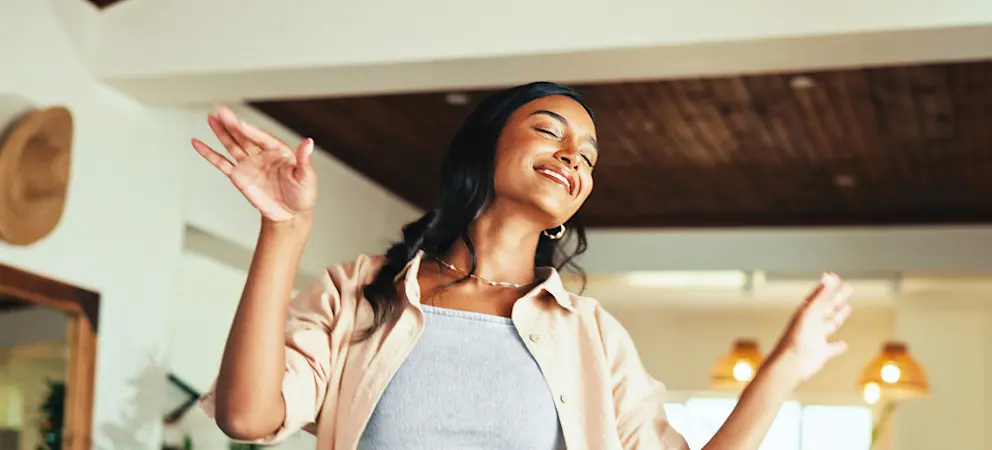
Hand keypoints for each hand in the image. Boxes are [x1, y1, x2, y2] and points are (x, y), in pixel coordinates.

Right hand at [191, 106, 316, 222]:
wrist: (291, 215)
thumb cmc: (302, 195)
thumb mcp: (307, 177)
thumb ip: (304, 159)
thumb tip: (309, 142)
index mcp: (278, 151)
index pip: (261, 137)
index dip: (250, 131)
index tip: (239, 123)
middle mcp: (262, 154)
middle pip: (244, 136)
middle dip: (232, 124)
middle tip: (220, 110)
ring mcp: (249, 164)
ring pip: (232, 144)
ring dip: (221, 131)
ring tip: (211, 117)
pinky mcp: (238, 177)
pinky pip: (221, 163)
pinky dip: (209, 154)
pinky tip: (197, 143)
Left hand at [770, 273, 852, 382]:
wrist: (791, 363)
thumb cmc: (797, 337)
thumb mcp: (809, 313)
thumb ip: (819, 295)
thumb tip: (828, 276)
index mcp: (806, 313)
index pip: (819, 296)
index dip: (827, 286)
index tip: (836, 276)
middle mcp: (812, 323)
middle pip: (827, 307)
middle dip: (837, 297)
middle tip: (849, 287)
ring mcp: (816, 337)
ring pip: (830, 324)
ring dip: (838, 316)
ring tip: (847, 307)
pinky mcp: (821, 352)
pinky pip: (831, 348)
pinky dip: (838, 346)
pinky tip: (844, 344)